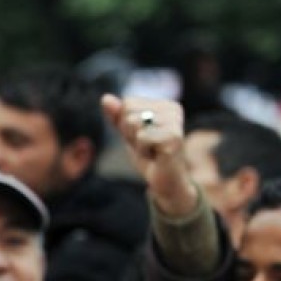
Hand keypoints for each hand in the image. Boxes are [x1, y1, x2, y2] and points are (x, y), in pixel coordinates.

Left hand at [100, 94, 197, 216]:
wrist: (165, 182)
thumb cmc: (149, 156)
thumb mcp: (128, 134)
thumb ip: (117, 116)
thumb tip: (105, 98)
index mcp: (165, 104)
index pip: (128, 102)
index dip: (127, 125)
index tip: (143, 138)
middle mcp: (173, 109)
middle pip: (129, 111)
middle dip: (130, 133)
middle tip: (147, 146)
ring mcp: (175, 122)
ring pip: (133, 123)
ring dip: (136, 143)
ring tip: (151, 151)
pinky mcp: (174, 137)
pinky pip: (142, 137)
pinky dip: (142, 151)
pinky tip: (155, 157)